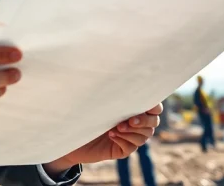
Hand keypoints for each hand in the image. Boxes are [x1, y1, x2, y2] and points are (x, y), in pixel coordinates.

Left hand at [43, 103, 162, 174]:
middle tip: (131, 120)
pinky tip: (111, 135)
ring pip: (145, 135)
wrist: (68, 133)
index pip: (154, 106)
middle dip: (145, 120)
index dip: (155, 105)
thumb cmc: (82, 109)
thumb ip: (110, 91)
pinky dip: (124, 140)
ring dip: (133, 131)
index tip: (146, 104)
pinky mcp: (122, 149)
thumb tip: (117, 73)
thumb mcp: (97, 98)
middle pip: (153, 121)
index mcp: (131, 106)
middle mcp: (134, 121)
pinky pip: (132, 146)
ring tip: (117, 128)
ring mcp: (130, 136)